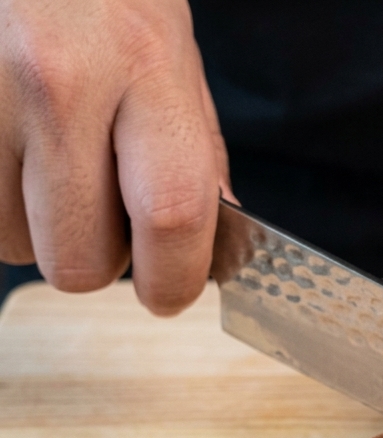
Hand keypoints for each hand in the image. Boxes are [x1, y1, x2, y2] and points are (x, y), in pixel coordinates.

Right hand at [0, 0, 230, 313]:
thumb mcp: (170, 46)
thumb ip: (192, 150)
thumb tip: (209, 247)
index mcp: (145, 66)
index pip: (173, 216)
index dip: (173, 279)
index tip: (168, 292)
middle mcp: (59, 80)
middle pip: (76, 257)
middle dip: (94, 262)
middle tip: (100, 219)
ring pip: (8, 242)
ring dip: (32, 228)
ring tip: (43, 162)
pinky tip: (7, 145)